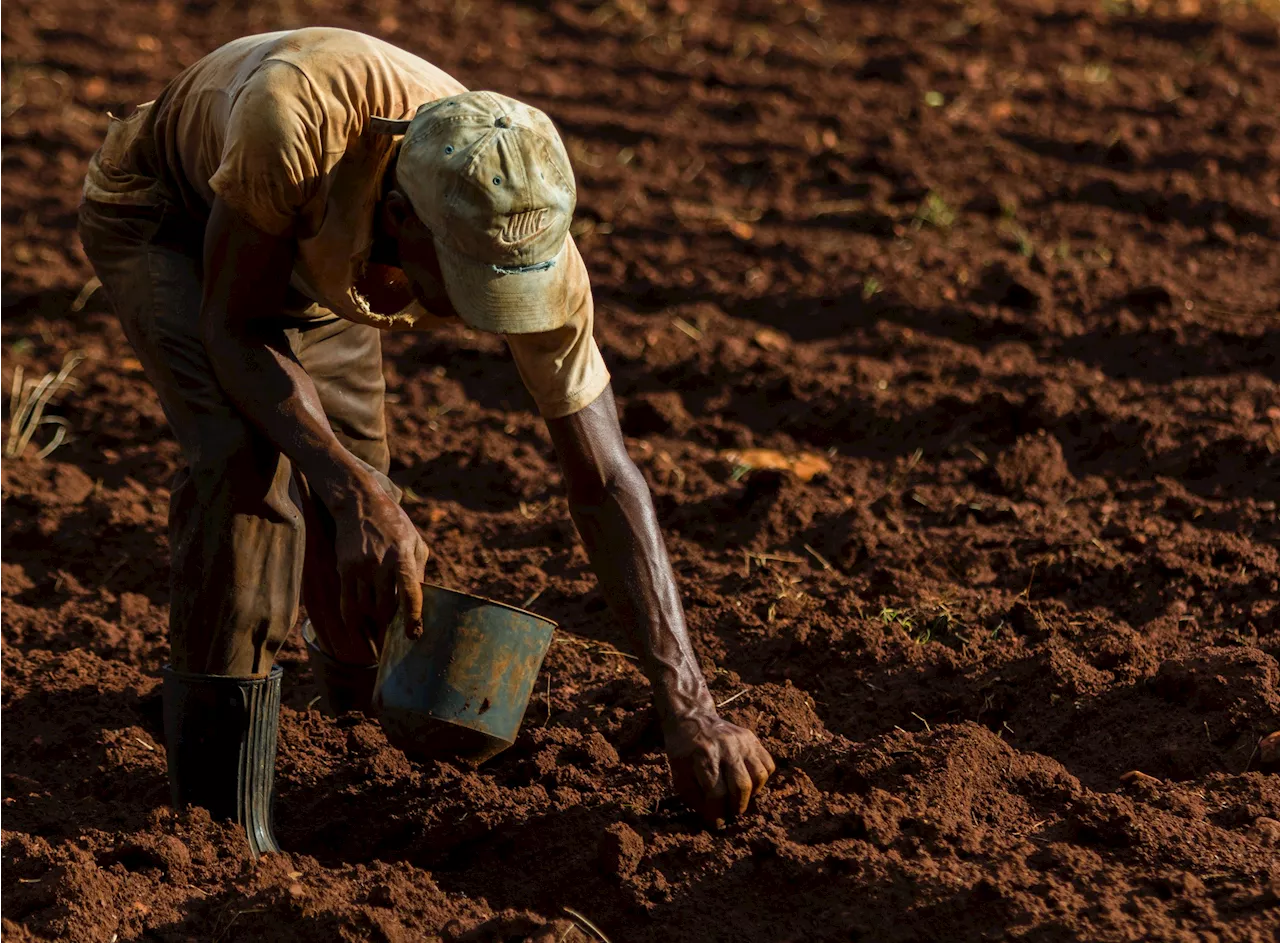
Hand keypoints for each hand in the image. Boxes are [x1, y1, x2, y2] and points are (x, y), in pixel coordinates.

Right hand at [331, 473, 429, 643]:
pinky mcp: (344, 569)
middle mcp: (380, 564)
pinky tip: (358, 629)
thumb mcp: (415, 541)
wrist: (359, 504)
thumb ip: (418, 570)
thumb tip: (419, 600)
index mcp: (402, 556)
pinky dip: (353, 620)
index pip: (409, 593)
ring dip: (372, 621)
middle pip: (385, 607)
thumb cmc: (393, 524)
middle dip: (390, 623)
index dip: (412, 617)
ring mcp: (359, 567)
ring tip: (379, 627)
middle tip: (395, 632)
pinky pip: (347, 603)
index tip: (413, 634)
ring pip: (365, 608)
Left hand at [665, 711, 774, 826]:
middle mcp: (726, 746)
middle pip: (741, 786)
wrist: (692, 718)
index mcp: (703, 756)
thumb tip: (713, 817)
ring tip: (739, 798)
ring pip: (759, 776)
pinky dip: (761, 779)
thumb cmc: (683, 750)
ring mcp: (742, 741)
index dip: (717, 813)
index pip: (716, 793)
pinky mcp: (752, 738)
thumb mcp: (678, 773)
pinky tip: (748, 782)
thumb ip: (693, 797)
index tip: (716, 823)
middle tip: (730, 813)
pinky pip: (767, 764)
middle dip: (736, 807)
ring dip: (751, 795)